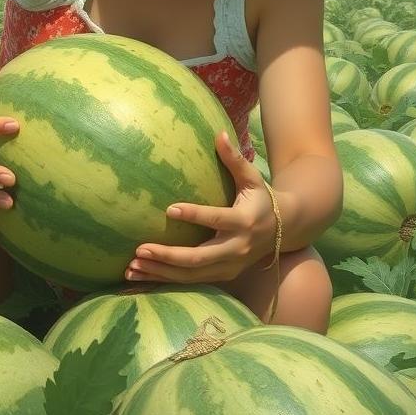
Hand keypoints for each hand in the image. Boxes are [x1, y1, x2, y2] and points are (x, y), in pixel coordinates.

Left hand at [125, 132, 276, 283]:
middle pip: (199, 258)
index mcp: (244, 222)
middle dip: (168, 256)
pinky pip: (191, 281)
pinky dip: (165, 280)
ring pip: (192, 275)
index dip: (195, 215)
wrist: (283, 231)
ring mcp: (229, 267)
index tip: (169, 209)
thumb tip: (219, 133)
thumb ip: (235, 159)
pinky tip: (141, 276)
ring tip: (132, 267)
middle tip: (140, 249)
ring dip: (161, 272)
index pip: (217, 219)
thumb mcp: (252, 178)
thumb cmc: (261, 198)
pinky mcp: (222, 276)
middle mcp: (236, 248)